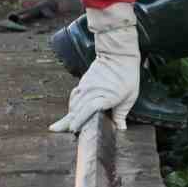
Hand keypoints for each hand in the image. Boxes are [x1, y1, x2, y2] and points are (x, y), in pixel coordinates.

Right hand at [50, 3, 139, 133]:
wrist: (118, 55)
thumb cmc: (127, 76)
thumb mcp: (130, 96)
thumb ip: (121, 114)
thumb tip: (120, 129)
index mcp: (106, 97)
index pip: (89, 110)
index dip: (80, 120)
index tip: (73, 129)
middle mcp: (92, 92)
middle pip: (77, 110)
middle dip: (69, 122)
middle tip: (58, 130)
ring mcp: (85, 87)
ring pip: (74, 104)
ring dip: (69, 114)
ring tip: (61, 126)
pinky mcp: (82, 83)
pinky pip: (74, 97)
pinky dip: (72, 105)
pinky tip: (70, 111)